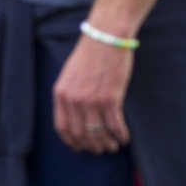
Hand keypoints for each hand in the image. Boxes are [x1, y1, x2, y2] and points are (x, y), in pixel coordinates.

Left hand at [53, 34, 133, 153]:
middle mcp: (74, 100)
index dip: (72, 141)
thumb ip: (70, 93)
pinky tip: (124, 137)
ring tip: (113, 146)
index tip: (80, 146)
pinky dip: (120, 134)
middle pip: (80, 134)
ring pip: (98, 133)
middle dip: (91, 146)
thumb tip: (76, 114)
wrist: (106, 36)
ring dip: (106, 144)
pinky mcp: (110, 98)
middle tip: (100, 149)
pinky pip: (115, 125)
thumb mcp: (71, 72)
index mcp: (61, 93)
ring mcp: (92, 101)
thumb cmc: (91, 51)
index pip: (62, 127)